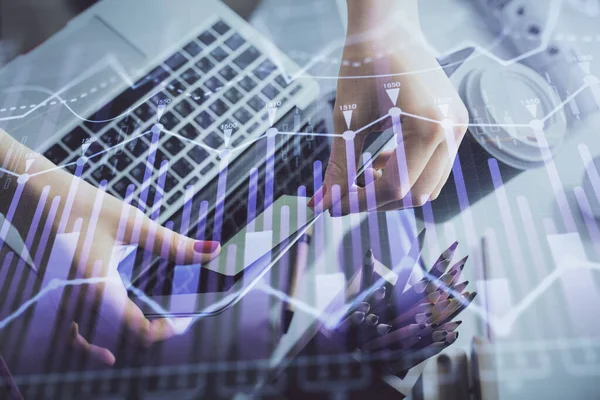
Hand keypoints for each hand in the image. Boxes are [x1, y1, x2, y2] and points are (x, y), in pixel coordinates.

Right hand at [0, 130, 219, 364]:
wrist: (34, 194)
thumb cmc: (82, 205)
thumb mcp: (133, 223)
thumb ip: (172, 244)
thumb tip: (212, 251)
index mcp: (100, 287)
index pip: (139, 330)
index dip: (168, 331)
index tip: (186, 319)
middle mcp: (80, 303)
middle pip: (122, 338)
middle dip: (154, 333)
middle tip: (177, 319)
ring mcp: (64, 303)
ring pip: (96, 341)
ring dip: (125, 341)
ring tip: (152, 332)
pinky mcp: (57, 297)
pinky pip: (70, 334)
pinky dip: (88, 346)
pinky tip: (104, 352)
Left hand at [311, 10, 468, 214]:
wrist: (386, 26)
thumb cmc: (364, 63)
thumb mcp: (348, 119)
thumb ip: (340, 166)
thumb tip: (323, 203)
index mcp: (430, 127)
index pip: (395, 188)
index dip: (359, 202)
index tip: (332, 204)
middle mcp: (452, 130)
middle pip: (417, 194)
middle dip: (377, 201)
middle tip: (344, 196)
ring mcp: (457, 127)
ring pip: (428, 185)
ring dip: (393, 189)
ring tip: (362, 176)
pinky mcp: (452, 124)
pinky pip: (433, 166)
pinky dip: (405, 172)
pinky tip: (379, 162)